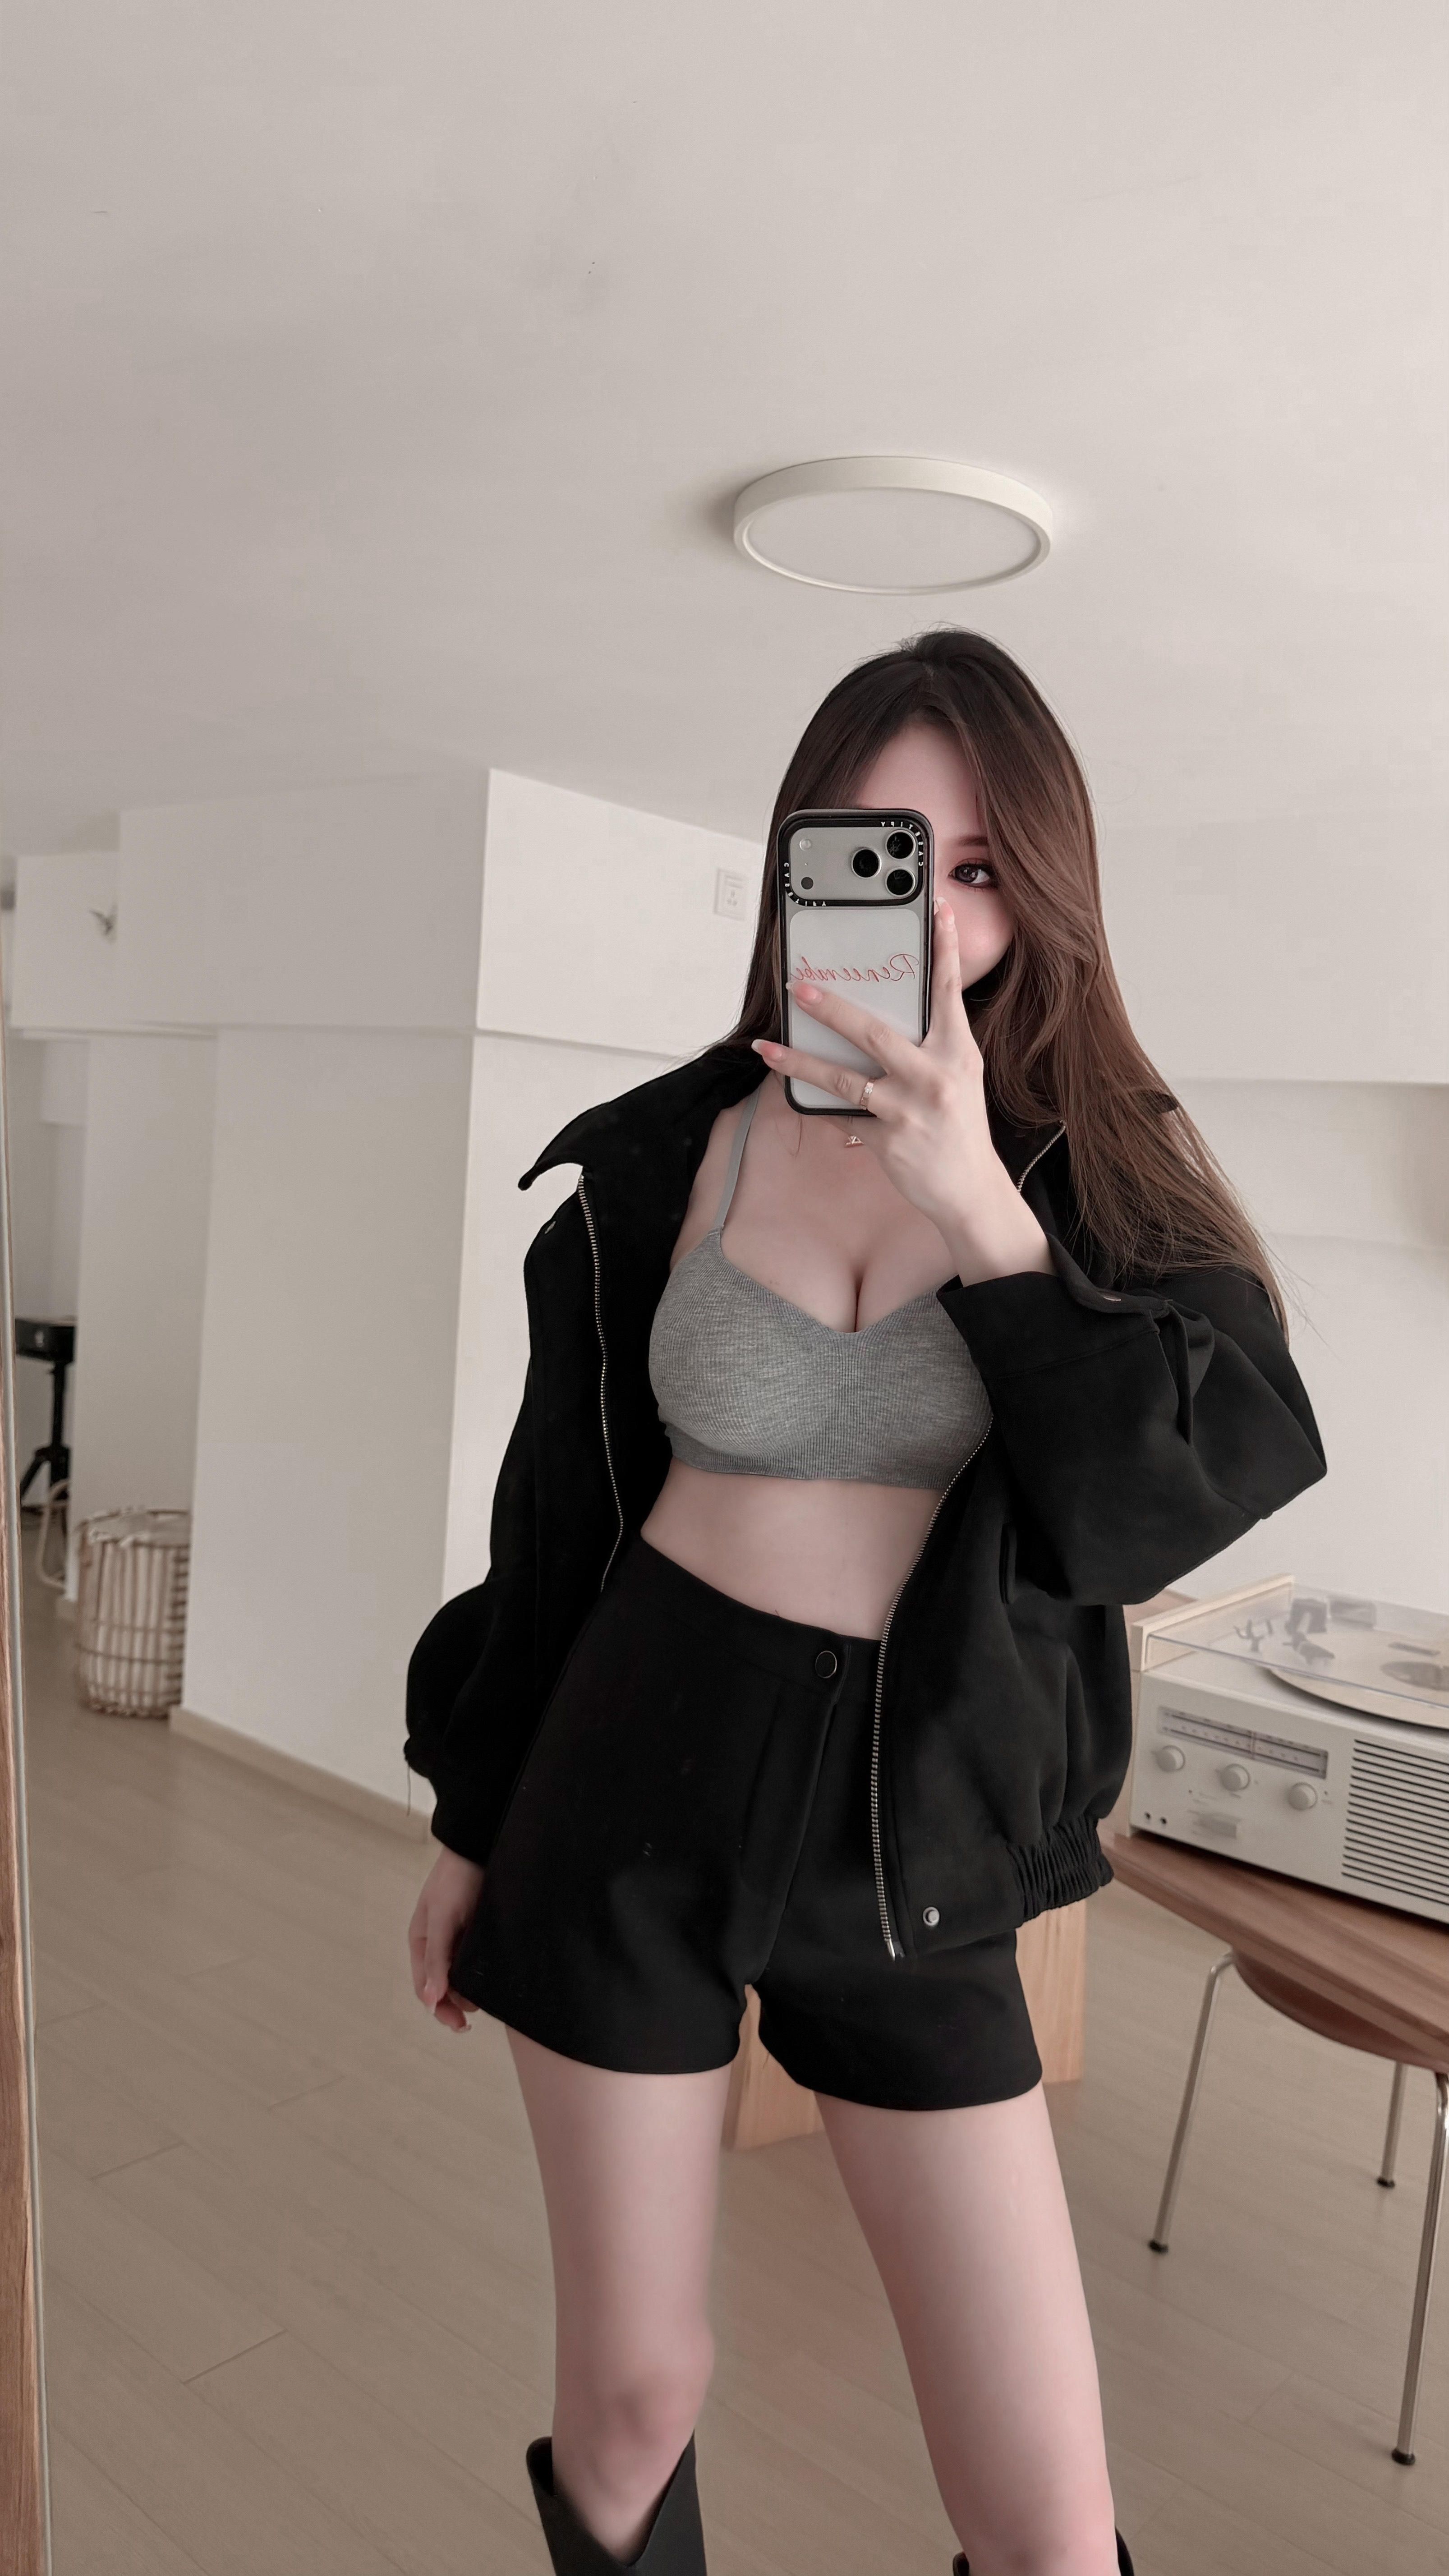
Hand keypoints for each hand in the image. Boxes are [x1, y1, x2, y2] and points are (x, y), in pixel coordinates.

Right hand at [408, 1847, 485, 2032]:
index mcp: (421, 1942)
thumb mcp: (442, 1920)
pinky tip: (492, 1980)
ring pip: (461, 1977)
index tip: (460, 2024)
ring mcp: (459, 1939)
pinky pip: (477, 1962)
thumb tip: (430, 2000)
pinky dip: (482, 1975)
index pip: (425, 1987)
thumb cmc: (455, 1880)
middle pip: (443, 1986)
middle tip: (476, 2014)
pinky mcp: (479, 1932)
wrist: (480, 1847)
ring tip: (485, 1997)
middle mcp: (439, 1944)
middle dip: (456, 2003)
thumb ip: (437, 1959)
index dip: (439, 2008)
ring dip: (470, 1991)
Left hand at [753, 897, 1054, 1286]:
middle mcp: (934, 1077)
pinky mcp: (887, 1139)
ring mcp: (908, 1110)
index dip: (944, 951)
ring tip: (768, 1048)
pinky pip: (841, 1114)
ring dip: (799, 1062)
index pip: (948, 992)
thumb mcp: (958, 1077)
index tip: (935, 912)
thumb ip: (930, 1045)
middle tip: (800, 986)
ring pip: (842, 1078)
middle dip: (831, 1008)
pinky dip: (816, 1105)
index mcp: (956, 1053)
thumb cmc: (960, 1127)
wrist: (969, 1188)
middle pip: (874, 1032)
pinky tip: (792, 1092)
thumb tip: (883, 1016)